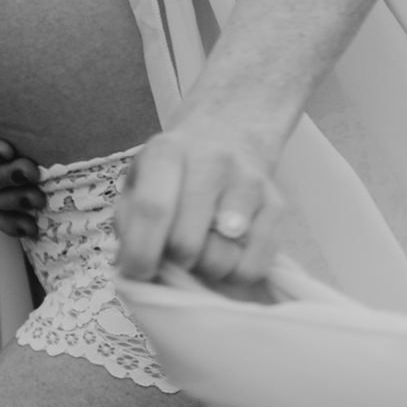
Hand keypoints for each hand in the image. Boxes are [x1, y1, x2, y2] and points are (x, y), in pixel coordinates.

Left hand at [113, 121, 283, 290]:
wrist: (229, 132)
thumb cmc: (175, 172)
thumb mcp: (139, 181)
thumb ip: (129, 223)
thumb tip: (133, 270)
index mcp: (167, 151)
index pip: (152, 209)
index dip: (142, 254)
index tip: (140, 274)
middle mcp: (212, 159)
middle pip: (186, 243)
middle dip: (175, 264)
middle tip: (175, 255)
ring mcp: (248, 180)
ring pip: (221, 257)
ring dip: (206, 269)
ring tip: (203, 249)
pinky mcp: (276, 204)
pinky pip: (253, 266)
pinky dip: (235, 274)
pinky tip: (227, 253)